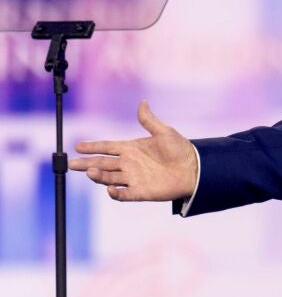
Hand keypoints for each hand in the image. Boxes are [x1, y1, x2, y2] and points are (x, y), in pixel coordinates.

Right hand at [68, 100, 197, 201]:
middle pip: (102, 163)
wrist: (195, 169)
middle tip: (71, 163)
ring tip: (90, 171)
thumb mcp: (164, 132)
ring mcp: (134, 178)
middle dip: (86, 163)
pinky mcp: (142, 192)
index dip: (93, 146)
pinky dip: (116, 193)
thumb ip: (149, 120)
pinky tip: (110, 189)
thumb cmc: (181, 150)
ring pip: (109, 178)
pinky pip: (125, 194)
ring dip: (99, 176)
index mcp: (131, 148)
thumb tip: (143, 102)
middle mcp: (129, 164)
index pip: (107, 147)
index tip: (78, 146)